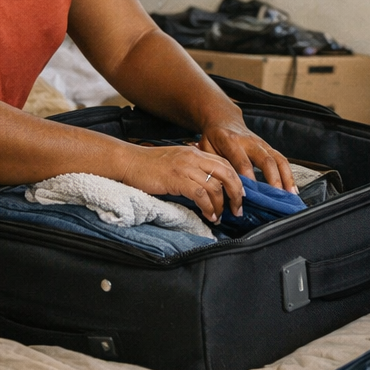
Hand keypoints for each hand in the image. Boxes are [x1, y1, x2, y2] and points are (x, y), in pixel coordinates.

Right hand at [121, 144, 244, 222]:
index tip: (240, 195)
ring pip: (215, 187)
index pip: (225, 164)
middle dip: (236, 193)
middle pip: (227, 174)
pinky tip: (208, 215)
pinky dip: (208, 207)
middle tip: (237, 209)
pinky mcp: (177, 179)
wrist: (129, 162)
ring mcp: (186, 167)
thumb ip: (192, 168)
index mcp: (196, 152)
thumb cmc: (150, 165)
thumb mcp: (177, 160)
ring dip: (220, 205)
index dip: (236, 180)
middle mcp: (194, 157)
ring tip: (219, 217)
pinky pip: (200, 195)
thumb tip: (208, 186)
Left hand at [199, 115, 296, 191]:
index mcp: (230, 141)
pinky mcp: (269, 147)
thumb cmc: (212, 138)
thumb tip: (218, 189)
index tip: (247, 195)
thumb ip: (212, 166)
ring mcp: (262, 144)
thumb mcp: (205, 149)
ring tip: (291, 195)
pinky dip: (289, 174)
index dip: (246, 178)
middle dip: (273, 179)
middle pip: (266, 160)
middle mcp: (250, 141)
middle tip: (277, 196)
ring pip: (278, 159)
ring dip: (286, 177)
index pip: (241, 162)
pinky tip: (293, 188)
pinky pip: (282, 160)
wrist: (224, 120)